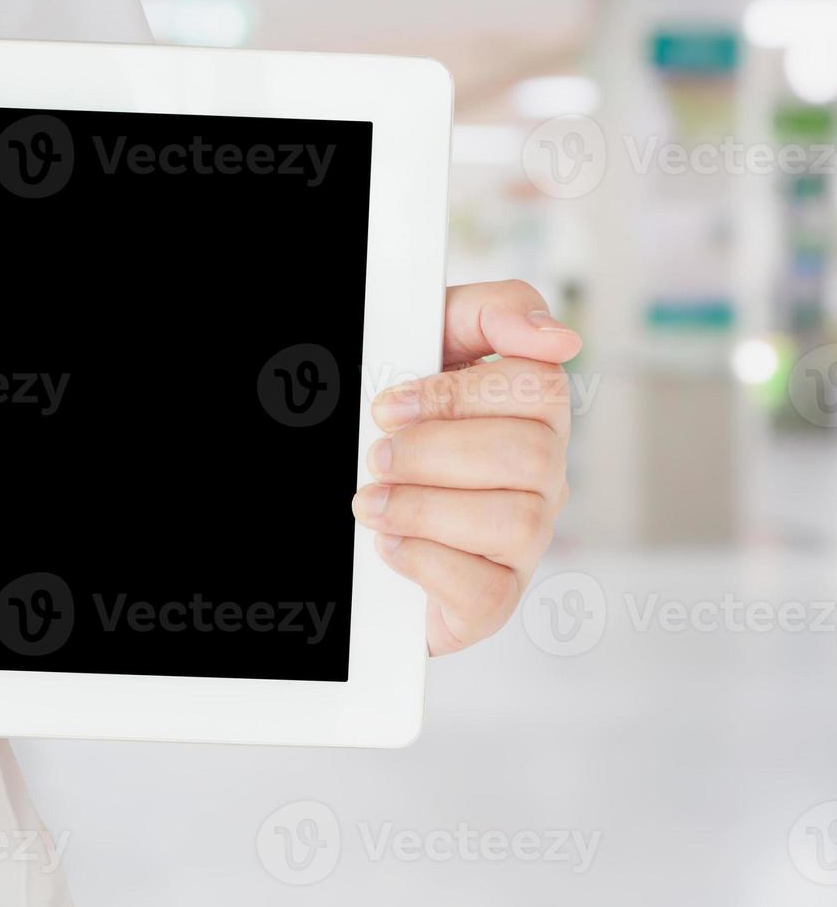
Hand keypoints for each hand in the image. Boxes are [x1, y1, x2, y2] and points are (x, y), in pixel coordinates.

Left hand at [352, 280, 581, 655]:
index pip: (539, 385)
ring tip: (373, 503)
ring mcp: (527, 541)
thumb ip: (487, 314)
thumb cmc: (402, 426)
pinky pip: (487, 589)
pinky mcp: (495, 600)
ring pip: (515, 522)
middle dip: (434, 453)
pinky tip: (392, 545)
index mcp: (531, 411)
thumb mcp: (430, 346)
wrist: (358, 522)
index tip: (390, 406)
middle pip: (529, 455)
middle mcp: (542, 475)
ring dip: (423, 508)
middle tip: (379, 457)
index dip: (456, 395)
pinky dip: (424, 561)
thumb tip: (555, 336)